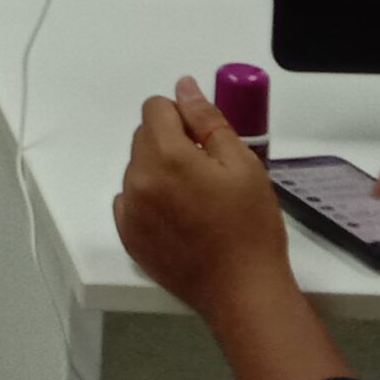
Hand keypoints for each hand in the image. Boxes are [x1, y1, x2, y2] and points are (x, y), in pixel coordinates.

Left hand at [113, 76, 291, 320]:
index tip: (205, 140)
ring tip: (196, 198)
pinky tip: (179, 217)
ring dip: (160, 170)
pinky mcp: (129, 235)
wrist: (243, 292)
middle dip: (171, 141)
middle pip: (144, 136)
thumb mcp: (242, 164)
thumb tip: (184, 87)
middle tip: (207, 170)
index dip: (182, 116)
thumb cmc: (250, 227)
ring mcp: (130, 209)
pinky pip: (131, 199)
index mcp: (166, 156)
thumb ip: (208, 120)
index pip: (155, 108)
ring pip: (138, 167)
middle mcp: (138, 179)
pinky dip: (149, 198)